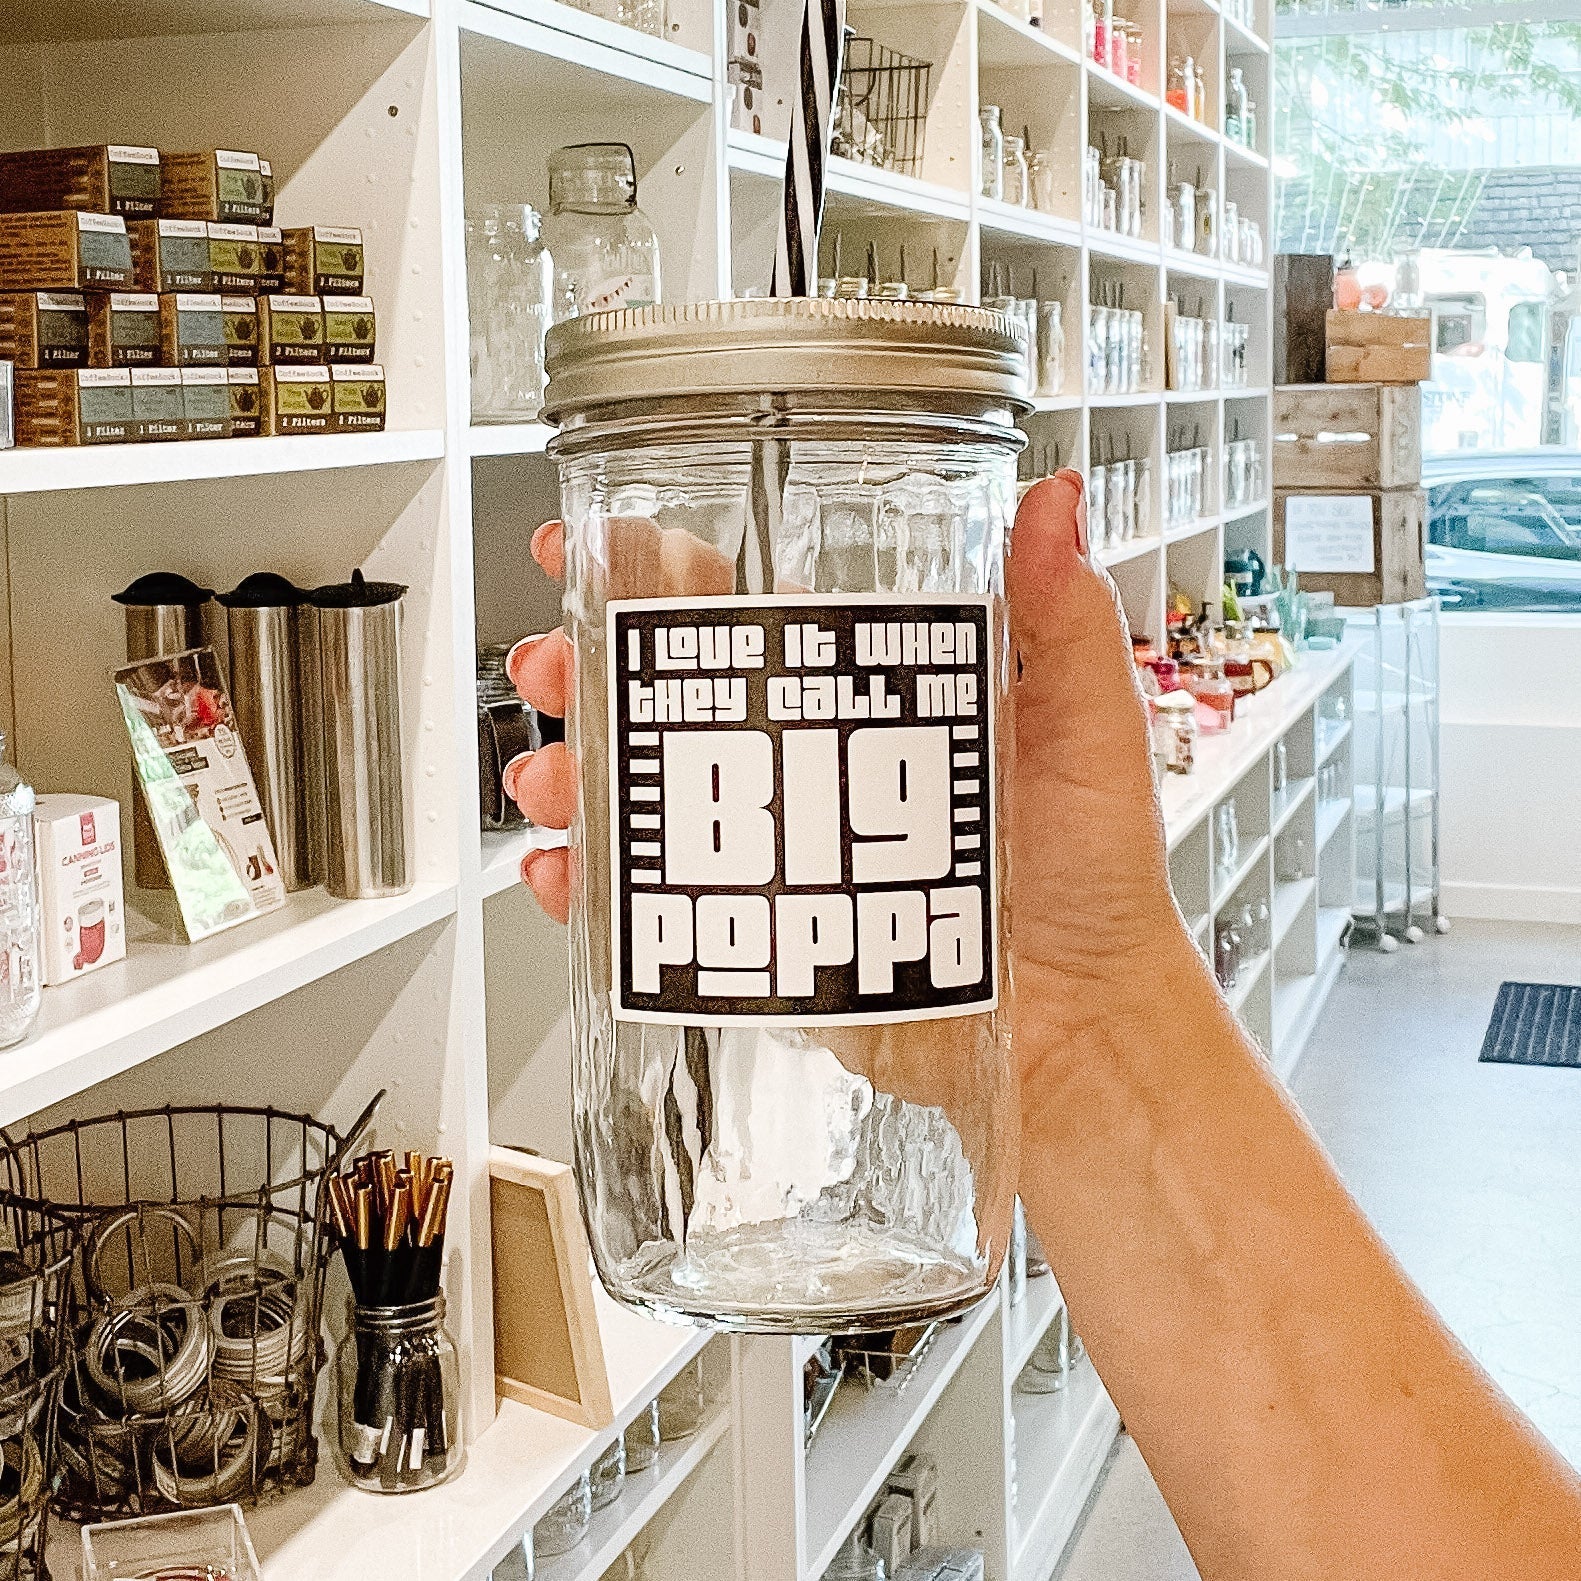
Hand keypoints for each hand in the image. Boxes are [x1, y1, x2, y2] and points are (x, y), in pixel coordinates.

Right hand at [505, 476, 1189, 1096]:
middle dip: (588, 672)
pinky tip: (566, 877)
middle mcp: (810, 766)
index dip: (662, 573)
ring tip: (550, 778)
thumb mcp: (1086, 727)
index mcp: (870, 698)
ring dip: (575, 775)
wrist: (1079, 1026)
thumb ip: (1064, 618)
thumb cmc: (1095, 877)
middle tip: (553, 665)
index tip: (600, 545)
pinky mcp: (758, 935)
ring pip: (644, 796)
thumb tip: (1054, 500)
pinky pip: (652, 905)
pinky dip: (591, 890)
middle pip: (668, 698)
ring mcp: (776, 852)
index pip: (748, 614)